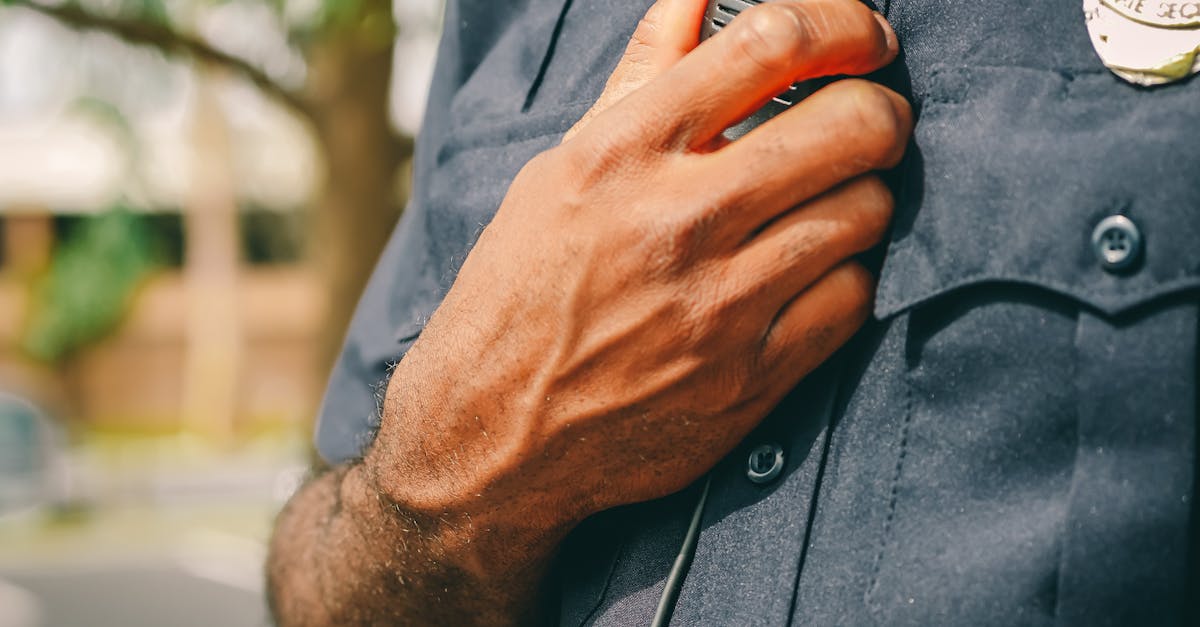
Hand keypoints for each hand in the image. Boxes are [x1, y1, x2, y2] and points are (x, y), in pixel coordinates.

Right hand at [369, 0, 909, 578]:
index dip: (843, 25)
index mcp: (620, 152)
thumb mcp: (561, 171)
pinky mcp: (749, 378)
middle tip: (869, 122)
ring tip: (829, 204)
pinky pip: (854, 299)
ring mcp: (718, 305)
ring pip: (866, 212)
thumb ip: (641, 78)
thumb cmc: (521, 291)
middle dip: (880, 111)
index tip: (863, 38)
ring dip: (864, 196)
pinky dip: (846, 275)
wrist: (493, 432)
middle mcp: (675, 221)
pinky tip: (811, 274)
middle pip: (850, 125)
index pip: (769, 42)